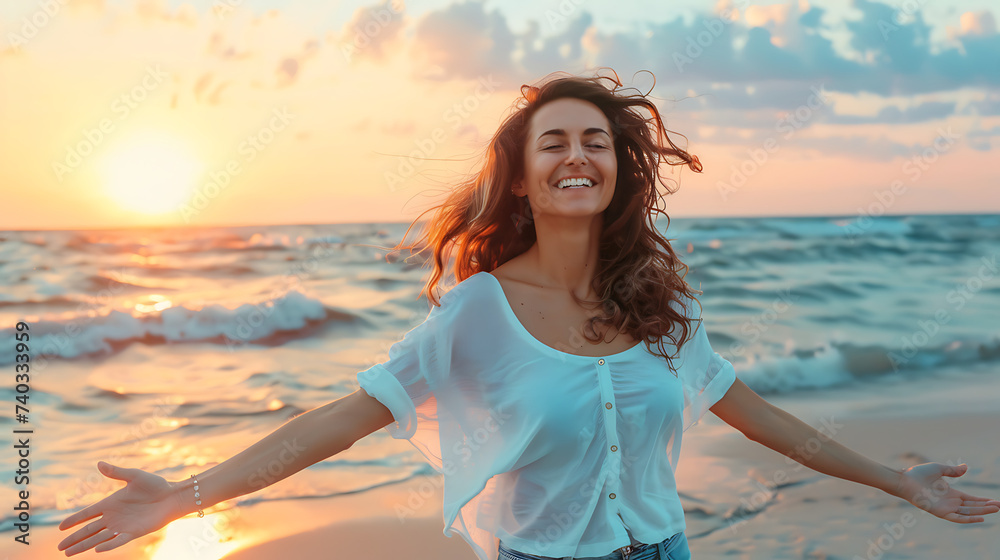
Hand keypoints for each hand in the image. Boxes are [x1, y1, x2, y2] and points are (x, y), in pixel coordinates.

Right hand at [57, 461, 180, 555]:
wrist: (172, 496)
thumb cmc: (155, 485)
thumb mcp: (135, 476)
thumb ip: (117, 472)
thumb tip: (99, 463)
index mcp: (110, 503)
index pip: (87, 514)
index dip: (74, 520)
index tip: (61, 527)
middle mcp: (113, 517)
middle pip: (89, 530)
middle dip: (74, 538)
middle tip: (59, 548)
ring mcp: (122, 526)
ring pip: (98, 538)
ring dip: (84, 546)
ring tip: (68, 554)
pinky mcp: (133, 532)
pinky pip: (118, 540)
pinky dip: (108, 545)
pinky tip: (96, 550)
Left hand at [893, 462, 999, 522]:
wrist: (905, 479)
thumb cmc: (918, 474)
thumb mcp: (939, 469)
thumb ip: (953, 471)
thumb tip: (966, 468)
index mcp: (950, 493)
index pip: (970, 499)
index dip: (983, 500)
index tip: (995, 501)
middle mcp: (949, 502)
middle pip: (972, 507)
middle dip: (986, 507)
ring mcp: (946, 508)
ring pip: (968, 512)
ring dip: (982, 511)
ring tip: (995, 508)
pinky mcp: (940, 512)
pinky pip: (957, 518)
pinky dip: (969, 519)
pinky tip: (981, 518)